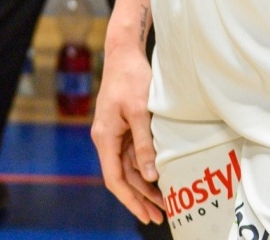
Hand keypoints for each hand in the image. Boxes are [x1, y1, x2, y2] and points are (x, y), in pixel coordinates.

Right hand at [92, 41, 165, 225]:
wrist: (123, 53)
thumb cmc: (130, 78)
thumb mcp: (140, 112)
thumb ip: (144, 144)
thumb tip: (150, 176)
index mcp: (105, 137)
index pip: (114, 178)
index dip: (130, 199)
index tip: (145, 214)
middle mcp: (106, 138)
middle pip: (122, 177)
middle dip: (140, 198)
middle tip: (161, 216)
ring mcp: (113, 134)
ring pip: (128, 168)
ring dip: (144, 186)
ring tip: (164, 203)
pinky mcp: (122, 127)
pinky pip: (132, 155)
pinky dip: (145, 169)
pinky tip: (159, 178)